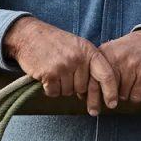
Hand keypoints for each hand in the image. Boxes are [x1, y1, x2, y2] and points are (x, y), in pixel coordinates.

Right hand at [3, 17, 117, 114]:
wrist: (28, 35)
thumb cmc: (54, 43)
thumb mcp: (77, 46)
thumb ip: (89, 64)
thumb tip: (95, 92)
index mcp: (88, 50)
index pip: (106, 75)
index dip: (110, 92)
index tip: (112, 104)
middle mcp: (78, 58)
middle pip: (84, 88)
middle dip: (74, 86)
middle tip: (63, 72)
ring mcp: (64, 66)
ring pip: (69, 92)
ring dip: (61, 87)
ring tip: (54, 70)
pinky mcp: (49, 74)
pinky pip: (54, 93)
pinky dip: (49, 88)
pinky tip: (46, 75)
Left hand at [96, 29, 140, 103]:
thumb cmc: (126, 52)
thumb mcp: (108, 53)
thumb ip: (95, 70)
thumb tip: (83, 95)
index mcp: (103, 55)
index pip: (92, 82)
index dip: (92, 97)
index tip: (93, 107)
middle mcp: (116, 59)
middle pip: (108, 92)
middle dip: (110, 97)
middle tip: (113, 97)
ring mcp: (131, 66)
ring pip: (123, 96)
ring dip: (125, 94)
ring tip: (128, 83)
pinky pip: (136, 96)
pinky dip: (136, 95)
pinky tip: (137, 85)